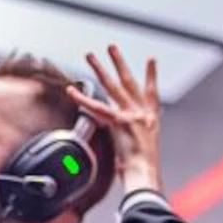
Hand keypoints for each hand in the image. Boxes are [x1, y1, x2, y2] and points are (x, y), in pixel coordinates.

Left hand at [69, 45, 162, 194]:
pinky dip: (83, 99)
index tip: (150, 61)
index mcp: (150, 120)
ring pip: (113, 86)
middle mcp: (143, 113)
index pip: (151, 93)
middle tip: (111, 47)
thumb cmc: (142, 172)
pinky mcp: (120, 122)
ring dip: (101, 68)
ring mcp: (132, 115)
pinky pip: (97, 107)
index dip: (151, 76)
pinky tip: (72, 90)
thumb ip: (130, 149)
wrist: (145, 175)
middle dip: (119, 62)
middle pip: (128, 82)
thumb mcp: (140, 155)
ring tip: (90, 55)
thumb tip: (122, 163)